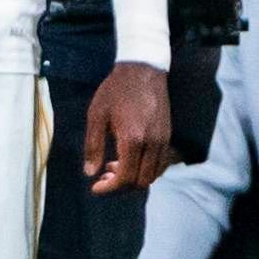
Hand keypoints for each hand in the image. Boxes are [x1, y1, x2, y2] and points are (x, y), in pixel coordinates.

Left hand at [82, 58, 171, 193]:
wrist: (143, 70)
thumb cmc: (115, 90)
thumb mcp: (97, 115)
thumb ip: (93, 146)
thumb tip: (90, 173)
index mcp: (133, 139)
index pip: (125, 177)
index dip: (109, 188)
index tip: (95, 187)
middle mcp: (153, 143)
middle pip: (141, 181)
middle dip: (121, 185)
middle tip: (103, 176)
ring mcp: (164, 140)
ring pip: (153, 175)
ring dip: (134, 177)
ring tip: (114, 165)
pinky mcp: (168, 136)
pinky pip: (160, 164)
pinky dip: (145, 169)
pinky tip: (130, 158)